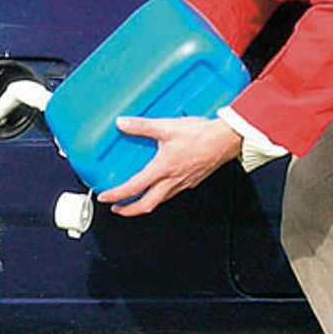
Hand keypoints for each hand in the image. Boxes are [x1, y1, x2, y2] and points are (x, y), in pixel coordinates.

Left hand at [96, 115, 241, 216]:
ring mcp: (182, 184)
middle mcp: (172, 181)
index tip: (105, 198)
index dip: (117, 195)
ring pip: (159, 201)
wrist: (226, 140)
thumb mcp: (167, 127)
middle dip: (129, 210)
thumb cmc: (201, 135)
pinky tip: (158, 187)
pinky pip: (171, 194)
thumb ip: (142, 126)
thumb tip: (122, 123)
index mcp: (163, 169)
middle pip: (146, 205)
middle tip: (117, 208)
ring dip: (144, 204)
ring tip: (134, 200)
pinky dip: (159, 196)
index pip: (134, 188)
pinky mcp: (191, 181)